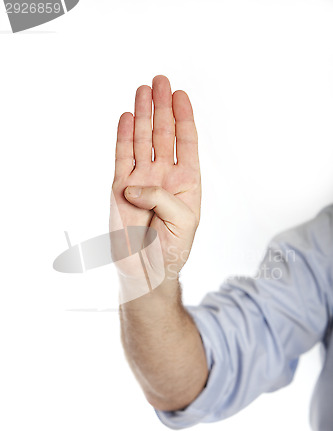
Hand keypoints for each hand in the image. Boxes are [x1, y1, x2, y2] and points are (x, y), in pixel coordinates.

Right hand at [110, 75, 200, 288]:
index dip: (184, 118)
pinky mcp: (119, 188)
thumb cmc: (171, 249)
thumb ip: (162, 197)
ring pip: (142, 140)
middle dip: (163, 107)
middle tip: (160, 81)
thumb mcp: (182, 222)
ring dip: (144, 115)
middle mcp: (164, 176)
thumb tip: (134, 184)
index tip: (181, 95)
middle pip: (164, 134)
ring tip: (144, 90)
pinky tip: (128, 117)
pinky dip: (124, 137)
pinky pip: (122, 157)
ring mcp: (141, 180)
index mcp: (186, 182)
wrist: (146, 270)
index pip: (186, 143)